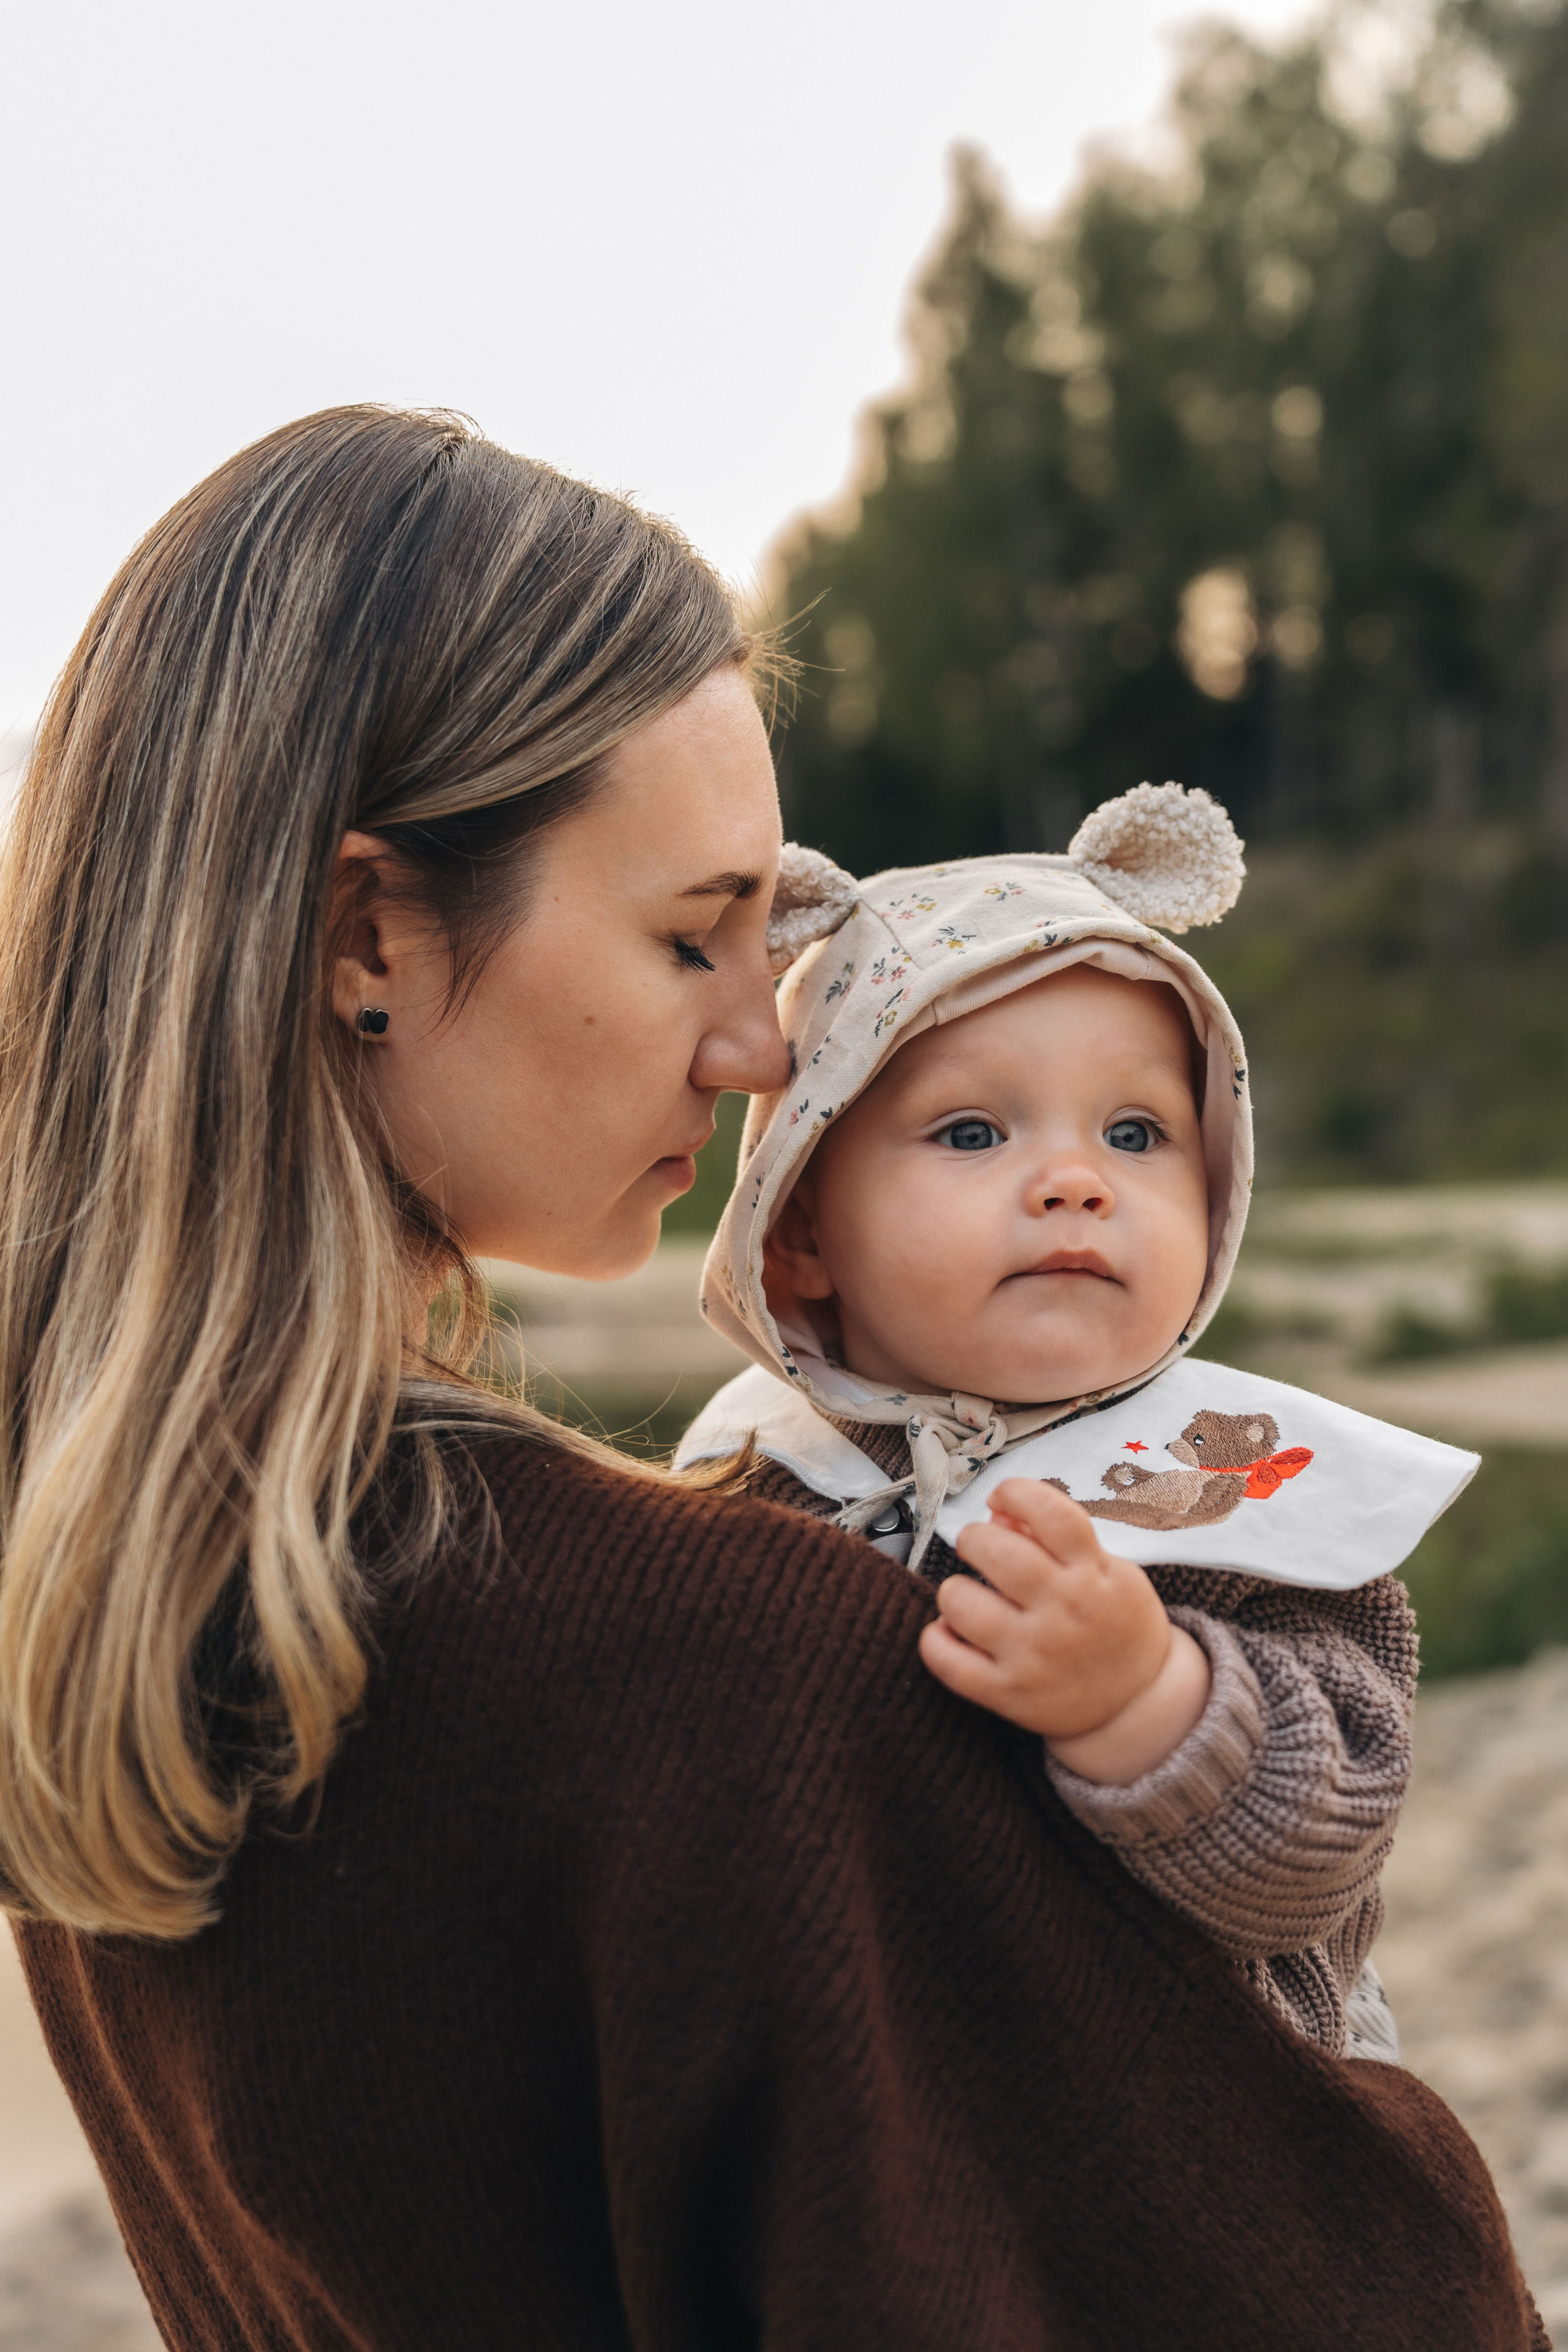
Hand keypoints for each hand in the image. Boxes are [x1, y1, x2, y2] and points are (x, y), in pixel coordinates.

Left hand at [917, 1477, 1210, 1783]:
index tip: (1004, 1498)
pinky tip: (952, 1631)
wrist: (1138, 1699)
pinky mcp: (1009, 1693)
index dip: (1016, 1492)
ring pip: (962, 1604)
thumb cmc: (1115, 1621)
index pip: (1050, 1512)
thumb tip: (997, 1514)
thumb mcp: (1105, 1570)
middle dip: (975, 1537)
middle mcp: (1063, 1612)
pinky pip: (948, 1661)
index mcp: (1092, 1574)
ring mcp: (1034, 1656)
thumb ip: (1053, 1538)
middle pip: (997, 1551)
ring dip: (954, 1590)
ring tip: (969, 1595)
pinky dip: (936, 1639)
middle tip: (980, 1547)